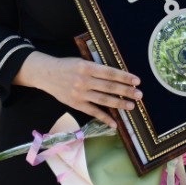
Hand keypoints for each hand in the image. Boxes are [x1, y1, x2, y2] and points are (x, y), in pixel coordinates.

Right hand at [25, 55, 141, 128]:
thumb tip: (117, 75)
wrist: (46, 74)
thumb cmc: (67, 66)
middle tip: (139, 95)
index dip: (124, 77)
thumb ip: (96, 68)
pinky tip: (114, 123)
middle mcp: (84, 80)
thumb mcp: (81, 61)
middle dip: (126, 91)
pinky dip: (104, 118)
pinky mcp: (76, 104)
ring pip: (103, 100)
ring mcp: (80, 94)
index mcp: (87, 67)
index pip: (110, 73)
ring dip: (119, 104)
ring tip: (132, 106)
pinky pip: (93, 112)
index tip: (137, 81)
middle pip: (109, 87)